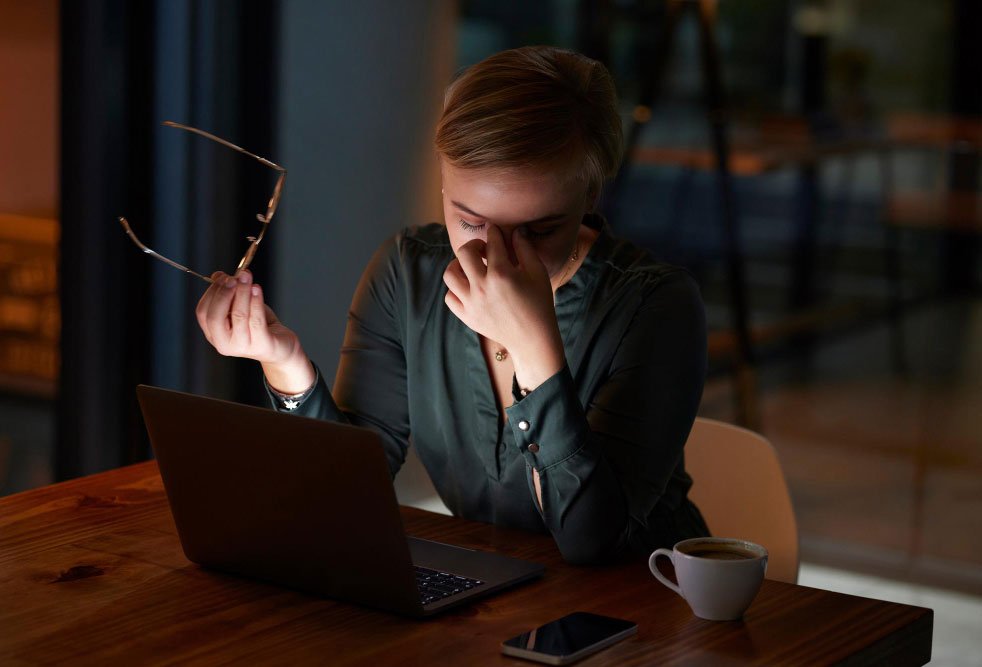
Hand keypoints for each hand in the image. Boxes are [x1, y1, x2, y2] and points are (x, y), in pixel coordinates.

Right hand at [195, 270, 313, 392]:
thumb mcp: (240, 308)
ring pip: (239, 316)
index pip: (203, 313)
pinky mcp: (262, 345)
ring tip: (247, 277)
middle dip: (224, 293)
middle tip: (234, 277)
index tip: (223, 277)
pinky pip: (256, 321)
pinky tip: (257, 289)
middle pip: (216, 317)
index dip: (212, 293)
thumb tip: (217, 275)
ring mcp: (242, 347)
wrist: (281, 347)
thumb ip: (228, 293)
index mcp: (214, 334)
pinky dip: (256, 302)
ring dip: (242, 293)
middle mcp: (224, 344)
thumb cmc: (259, 326)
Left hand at [443, 225, 564, 387]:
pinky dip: (456, 289)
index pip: (491, 243)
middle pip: (464, 253)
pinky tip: (469, 287)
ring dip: (458, 265)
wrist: (532, 338)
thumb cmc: (539, 304)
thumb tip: (516, 231)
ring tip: (470, 268)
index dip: (494, 233)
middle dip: (473, 245)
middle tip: (483, 250)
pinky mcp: (466, 316)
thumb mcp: (537, 273)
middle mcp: (482, 287)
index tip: (494, 231)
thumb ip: (525, 249)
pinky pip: (449, 297)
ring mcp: (471, 303)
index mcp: (501, 274)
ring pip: (450, 274)